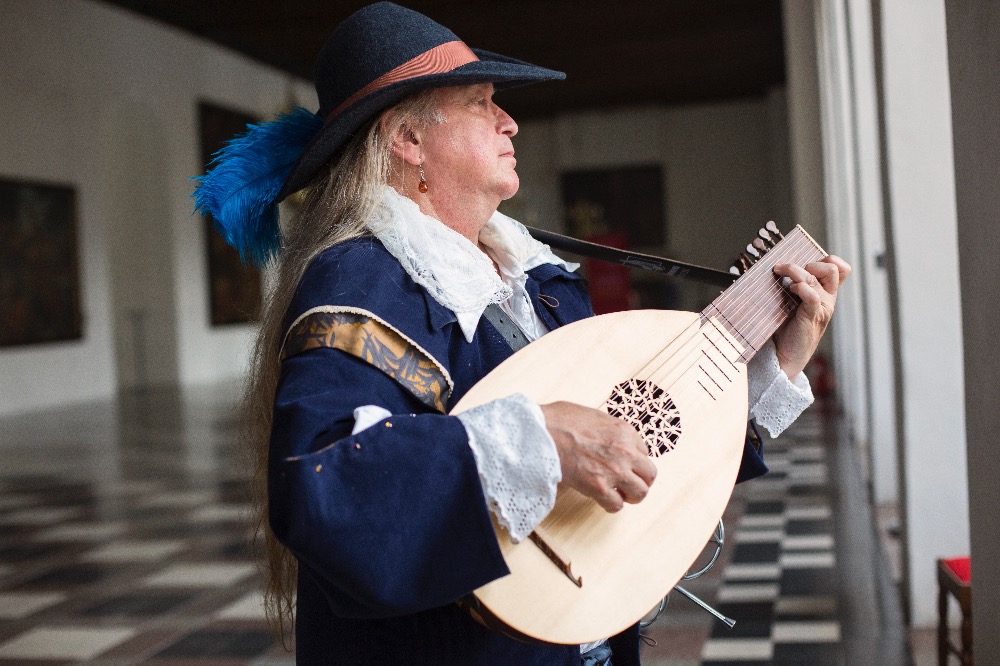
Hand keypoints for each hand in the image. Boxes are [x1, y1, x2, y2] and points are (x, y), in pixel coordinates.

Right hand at [540, 401, 656, 512]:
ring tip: (619, 493)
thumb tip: (609, 438)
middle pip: (650, 474)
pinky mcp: (599, 487)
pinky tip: (602, 498)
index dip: (634, 460)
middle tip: (628, 483)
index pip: (644, 452)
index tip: (625, 464)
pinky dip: (611, 504)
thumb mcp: (593, 415)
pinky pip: (617, 505)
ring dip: (630, 495)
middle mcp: (625, 451)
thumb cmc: (559, 420)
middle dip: (640, 480)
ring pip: (640, 493)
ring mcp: (614, 471)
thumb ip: (609, 429)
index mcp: (625, 431)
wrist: (541, 433)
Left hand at [772, 255, 851, 377]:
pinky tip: (790, 290)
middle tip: (786, 270)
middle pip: (832, 268)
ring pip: (816, 278)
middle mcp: (827, 299)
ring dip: (795, 271)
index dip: (827, 259)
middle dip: (809, 262)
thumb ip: (794, 286)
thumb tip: (778, 265)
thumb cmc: (786, 328)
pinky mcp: (811, 317)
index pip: (840, 269)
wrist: (784, 355)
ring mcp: (821, 308)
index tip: (805, 262)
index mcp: (825, 293)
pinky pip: (812, 296)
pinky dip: (800, 288)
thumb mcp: (792, 302)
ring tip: (779, 273)